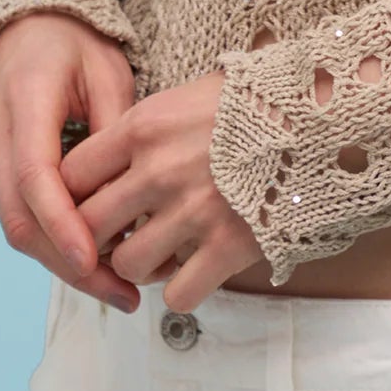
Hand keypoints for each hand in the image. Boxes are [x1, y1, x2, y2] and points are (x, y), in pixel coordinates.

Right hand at [0, 10, 143, 311]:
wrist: (24, 22)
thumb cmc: (74, 42)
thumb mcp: (108, 71)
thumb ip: (115, 130)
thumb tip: (131, 199)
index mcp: (26, 100)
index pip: (35, 176)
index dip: (63, 223)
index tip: (94, 260)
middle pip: (19, 217)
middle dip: (67, 262)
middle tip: (121, 293)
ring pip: (15, 224)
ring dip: (61, 261)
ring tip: (116, 288)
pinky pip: (18, 212)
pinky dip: (52, 241)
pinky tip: (92, 258)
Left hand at [61, 69, 266, 311]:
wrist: (319, 114)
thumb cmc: (254, 101)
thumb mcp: (187, 95)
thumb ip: (146, 130)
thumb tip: (109, 163)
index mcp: (145, 127)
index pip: (72, 173)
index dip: (71, 195)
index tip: (86, 202)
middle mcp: (159, 170)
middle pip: (89, 226)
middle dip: (96, 239)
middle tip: (115, 238)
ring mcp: (193, 211)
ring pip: (128, 265)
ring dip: (139, 266)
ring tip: (160, 252)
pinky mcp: (228, 246)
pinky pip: (178, 294)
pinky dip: (181, 290)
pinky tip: (195, 269)